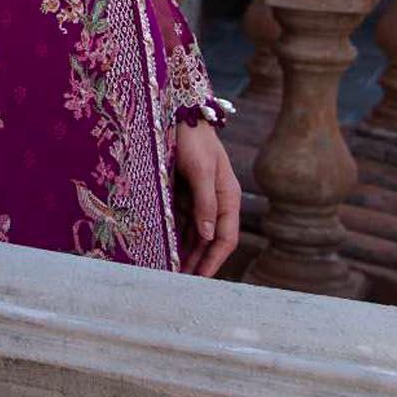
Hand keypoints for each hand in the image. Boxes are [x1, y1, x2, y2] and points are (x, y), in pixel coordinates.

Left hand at [174, 119, 240, 277]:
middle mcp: (218, 201)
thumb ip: (205, 202)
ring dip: (188, 253)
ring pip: (198, 234)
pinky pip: (184, 222)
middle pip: (212, 241)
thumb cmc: (194, 139)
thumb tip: (209, 236)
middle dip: (199, 262)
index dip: (214, 261)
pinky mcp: (187, 193)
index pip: (226, 238)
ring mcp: (202, 198)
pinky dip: (178, 237)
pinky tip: (168, 249)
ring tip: (173, 272)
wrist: (180, 113)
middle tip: (182, 283)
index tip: (200, 280)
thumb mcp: (201, 169)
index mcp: (228, 197)